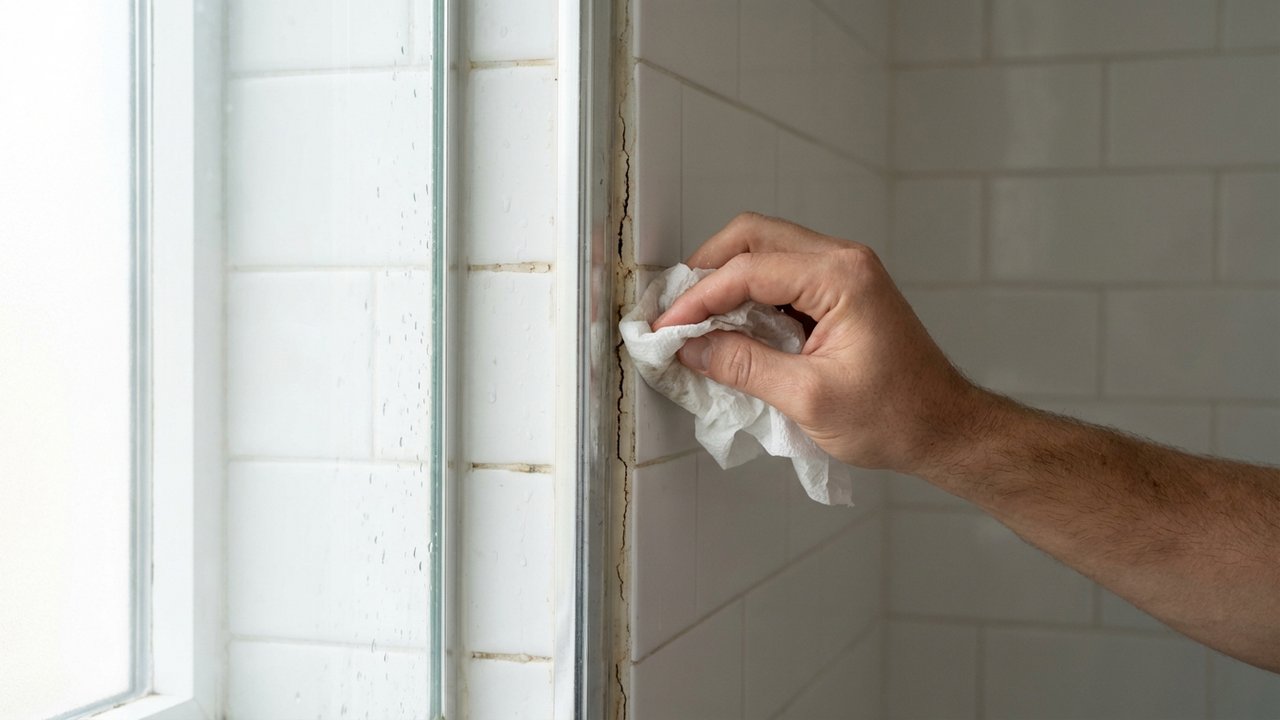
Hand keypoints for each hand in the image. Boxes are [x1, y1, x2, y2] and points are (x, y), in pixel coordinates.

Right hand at [652, 213, 993, 474]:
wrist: (945, 428)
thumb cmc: (895, 418)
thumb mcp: (808, 398)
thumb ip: (744, 367)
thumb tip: (692, 348)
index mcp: (841, 278)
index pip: (748, 269)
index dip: (698, 298)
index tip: (667, 329)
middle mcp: (844, 261)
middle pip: (754, 237)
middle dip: (707, 270)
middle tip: (676, 312)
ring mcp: (845, 272)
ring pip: (767, 251)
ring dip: (727, 280)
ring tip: (696, 322)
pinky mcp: (841, 292)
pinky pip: (783, 276)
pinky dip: (750, 295)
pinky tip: (731, 328)